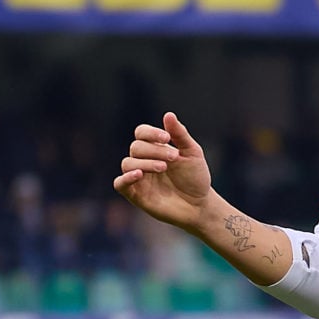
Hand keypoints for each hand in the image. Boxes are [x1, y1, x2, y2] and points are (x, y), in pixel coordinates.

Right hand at [114, 112, 212, 230]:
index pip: (141, 133)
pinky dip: (125, 177)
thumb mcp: (192, 153)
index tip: (167, 138)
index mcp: (156, 148)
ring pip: (127, 163)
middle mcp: (144, 161)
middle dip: (154, 150)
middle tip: (174, 158)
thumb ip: (180, 134)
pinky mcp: (135, 195)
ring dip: (145, 162)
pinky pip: (119, 183)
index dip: (150, 132)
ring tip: (163, 167)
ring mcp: (139, 178)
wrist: (199, 204)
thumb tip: (168, 114)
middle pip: (136, 147)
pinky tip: (139, 174)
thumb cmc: (195, 177)